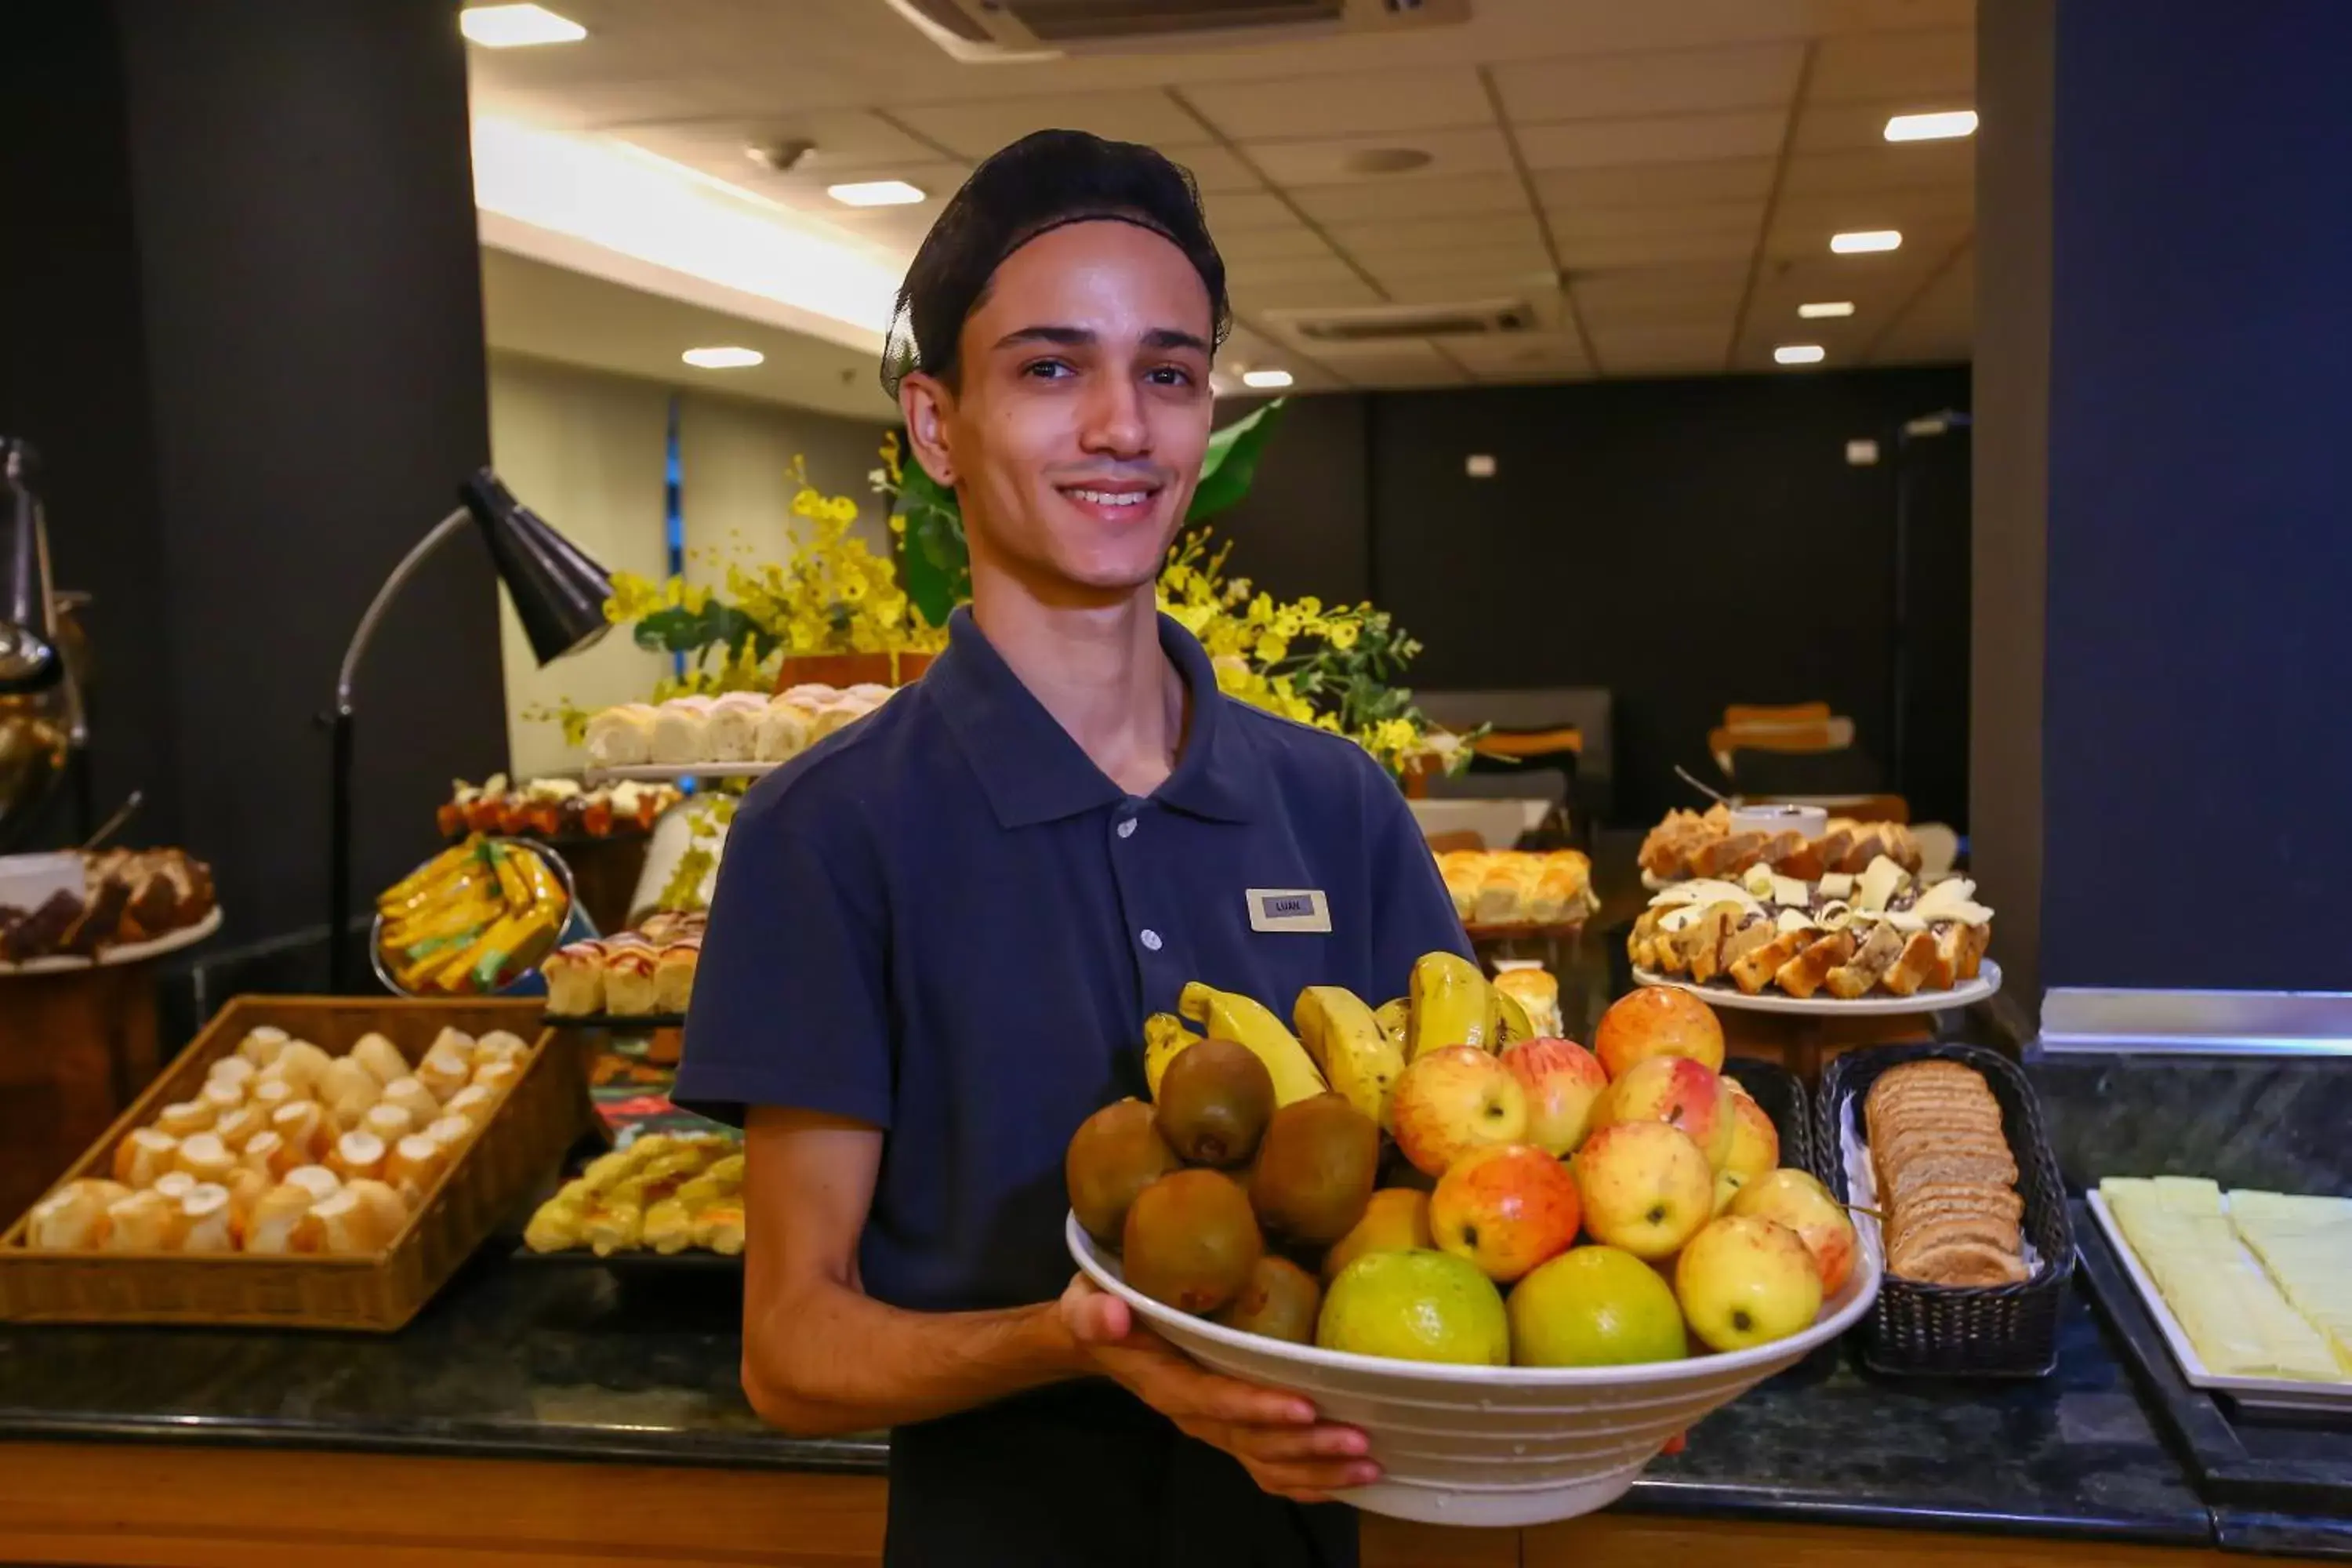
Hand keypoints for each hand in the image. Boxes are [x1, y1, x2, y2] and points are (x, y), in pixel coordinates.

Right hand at [1059, 1275, 1377, 1502]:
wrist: (1102, 1338)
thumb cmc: (1102, 1309)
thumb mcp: (1086, 1300)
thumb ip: (1094, 1311)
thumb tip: (1112, 1314)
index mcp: (1166, 1383)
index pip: (1215, 1400)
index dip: (1257, 1408)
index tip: (1304, 1406)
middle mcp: (1195, 1415)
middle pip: (1253, 1442)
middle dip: (1307, 1446)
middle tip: (1359, 1440)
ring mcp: (1215, 1428)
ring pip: (1268, 1463)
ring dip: (1318, 1470)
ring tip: (1368, 1464)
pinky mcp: (1231, 1430)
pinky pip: (1270, 1469)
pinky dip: (1309, 1482)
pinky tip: (1348, 1481)